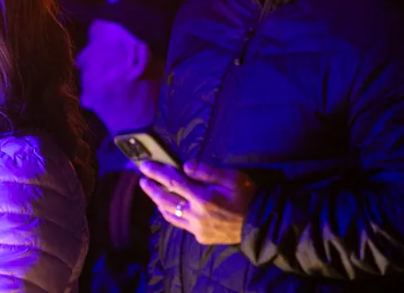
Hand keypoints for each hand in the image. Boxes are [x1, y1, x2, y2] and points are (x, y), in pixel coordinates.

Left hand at [139, 160, 257, 245]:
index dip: (157, 173)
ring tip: (151, 191)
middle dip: (152, 188)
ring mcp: (197, 229)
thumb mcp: (231, 177)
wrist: (261, 225)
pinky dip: (170, 214)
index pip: (172, 182)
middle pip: (166, 200)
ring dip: (158, 202)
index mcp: (203, 199)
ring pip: (170, 214)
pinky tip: (167, 208)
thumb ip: (206, 171)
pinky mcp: (201, 237)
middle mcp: (196, 215)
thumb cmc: (247, 196)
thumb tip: (185, 166)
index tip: (144, 166)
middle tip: (142, 179)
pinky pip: (180, 224)